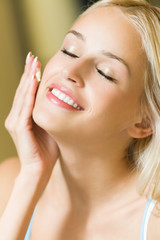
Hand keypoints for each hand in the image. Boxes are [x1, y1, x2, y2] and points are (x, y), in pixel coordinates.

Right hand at [5, 52, 59, 179]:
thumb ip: (50, 114)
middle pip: (23, 90)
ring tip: (33, 64)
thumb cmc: (47, 150)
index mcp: (23, 117)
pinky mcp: (19, 128)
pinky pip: (25, 108)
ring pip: (23, 96)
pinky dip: (29, 94)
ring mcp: (15, 122)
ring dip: (28, 79)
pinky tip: (33, 82)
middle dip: (28, 73)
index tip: (36, 63)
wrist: (39, 170)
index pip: (27, 93)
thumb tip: (60, 100)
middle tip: (32, 57)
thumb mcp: (50, 127)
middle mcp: (16, 117)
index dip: (31, 77)